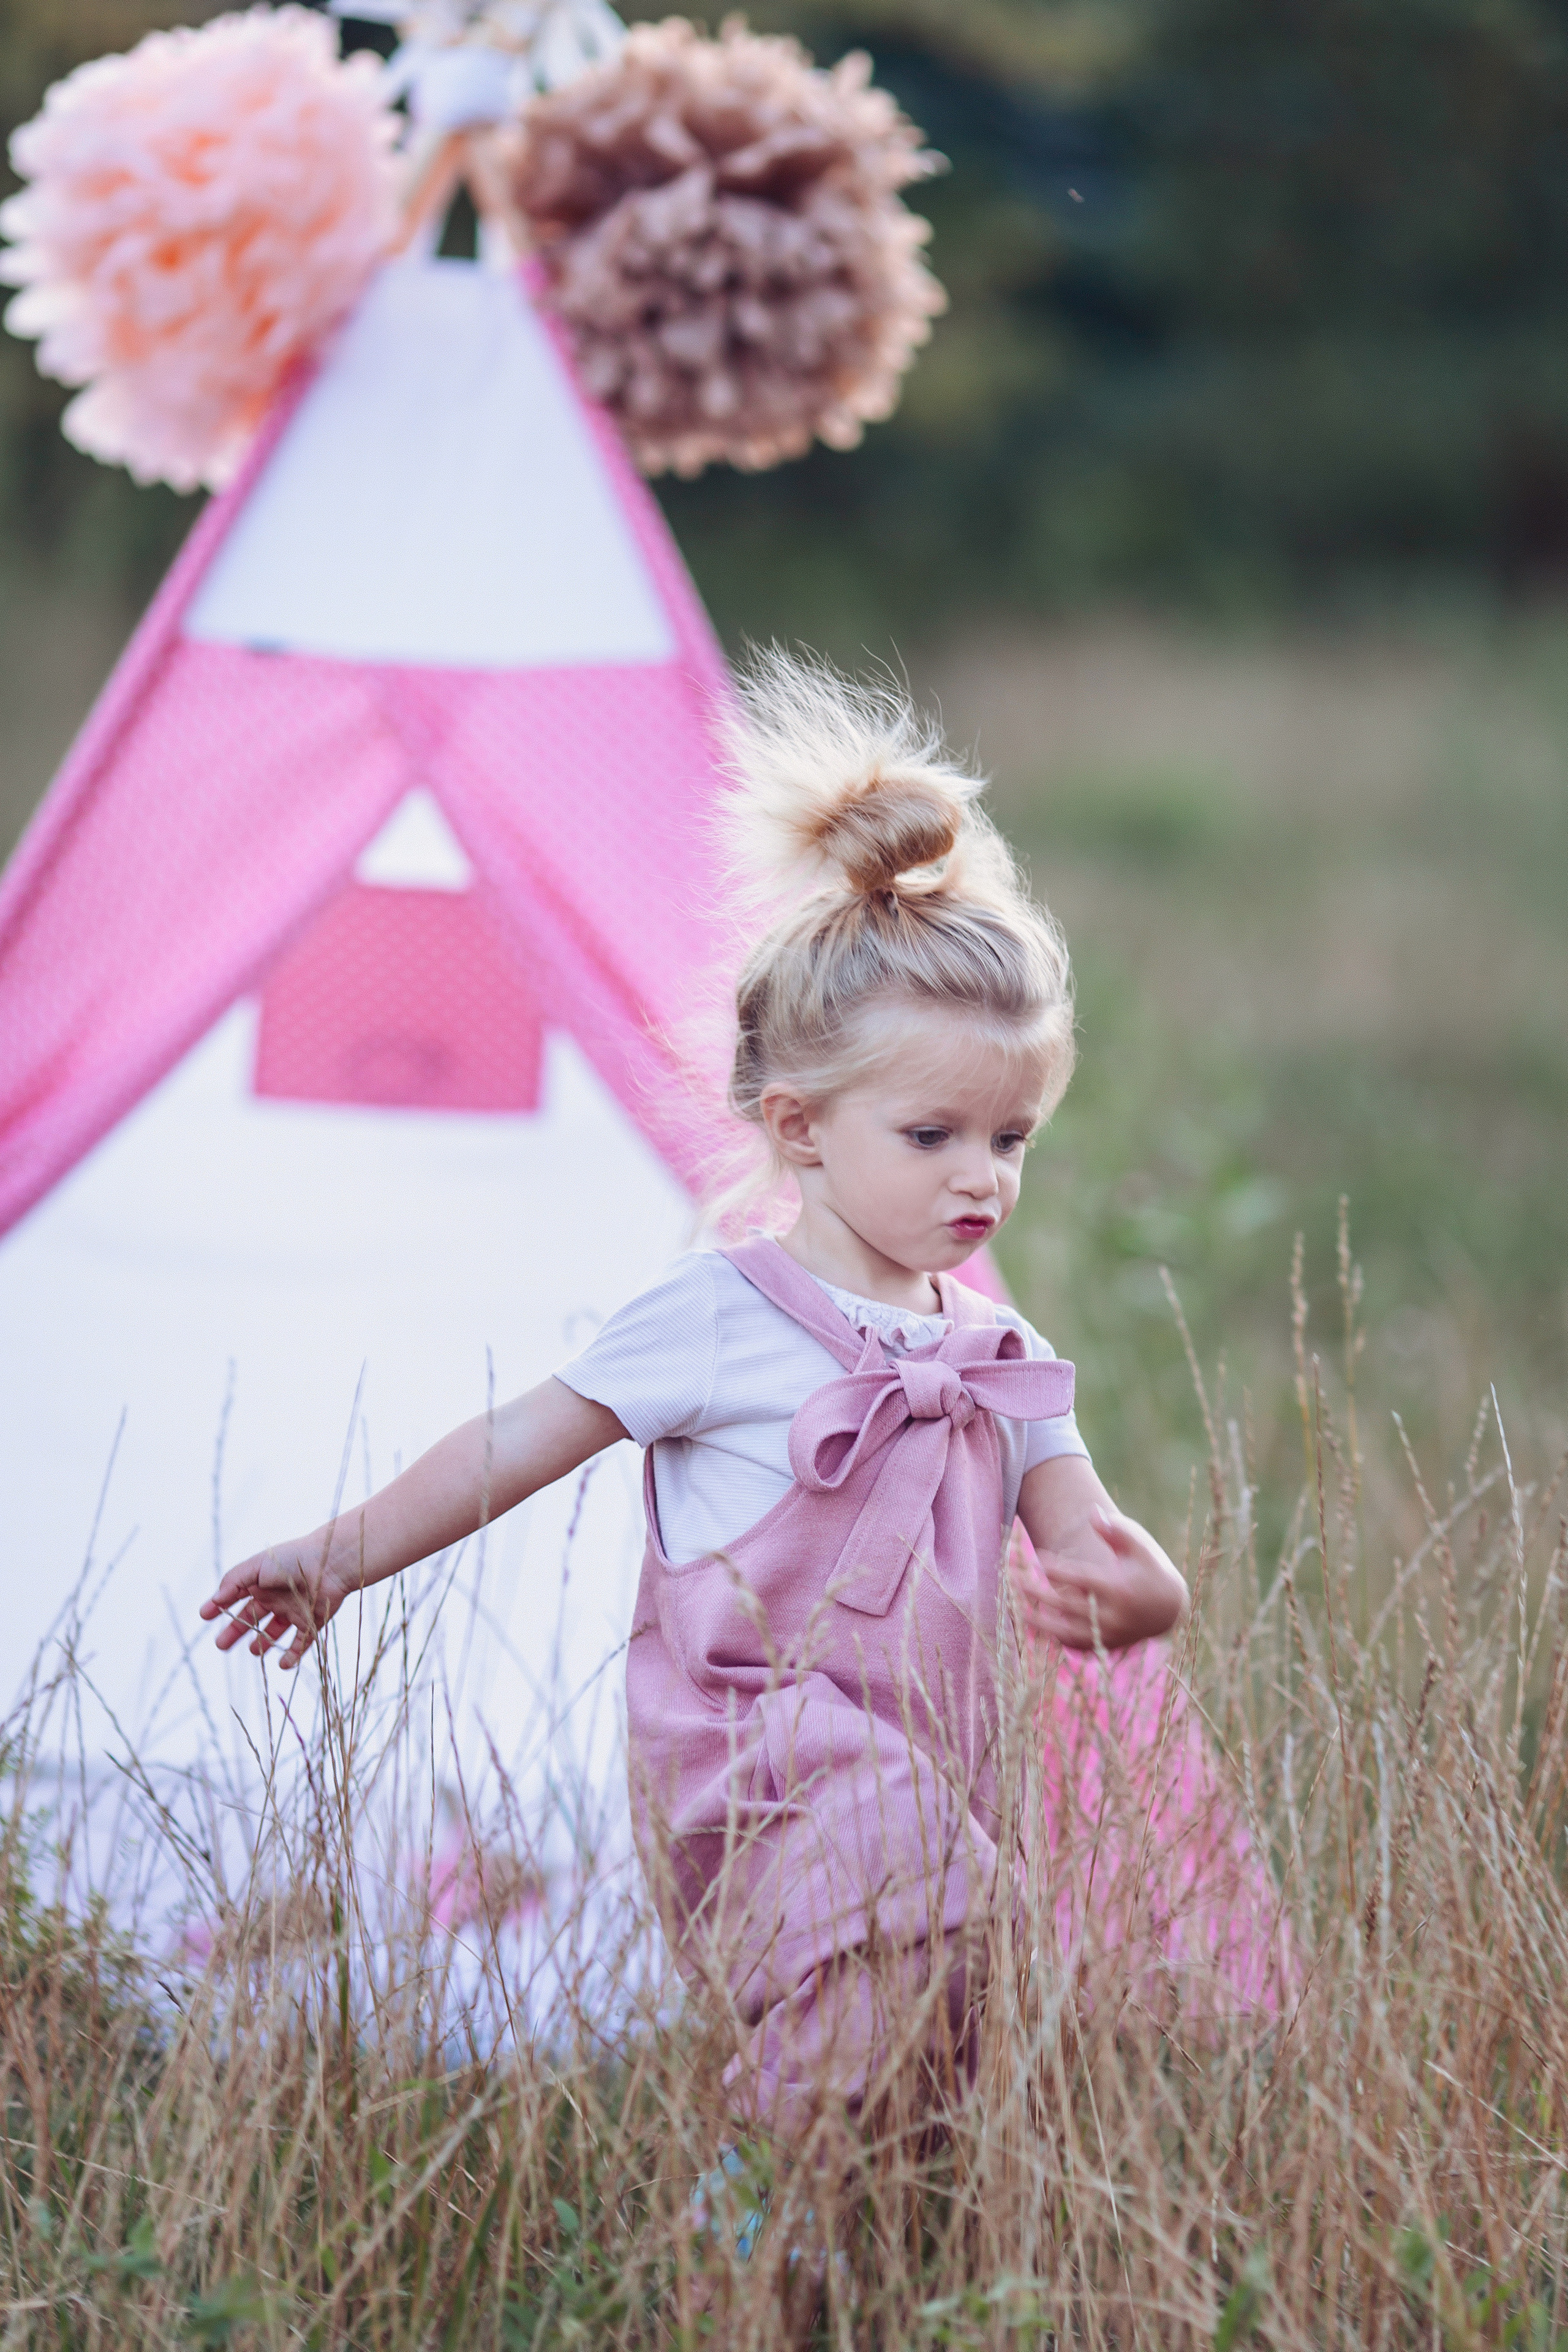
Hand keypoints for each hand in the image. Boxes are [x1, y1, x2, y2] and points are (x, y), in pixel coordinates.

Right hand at [199, 1532, 358, 1670]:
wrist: (330, 1564)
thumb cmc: (292, 1560)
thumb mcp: (256, 1566)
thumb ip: (233, 1581)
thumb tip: (215, 1599)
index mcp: (262, 1582)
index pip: (236, 1596)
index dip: (219, 1606)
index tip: (204, 1616)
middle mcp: (277, 1597)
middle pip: (251, 1618)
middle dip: (235, 1631)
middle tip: (220, 1645)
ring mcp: (294, 1610)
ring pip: (275, 1631)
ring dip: (263, 1643)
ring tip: (253, 1651)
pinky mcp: (311, 1622)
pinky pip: (300, 1643)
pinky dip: (291, 1655)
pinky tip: (281, 1664)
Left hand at [1015, 1505, 1187, 1653]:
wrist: (1170, 1608)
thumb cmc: (1150, 1568)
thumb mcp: (1140, 1545)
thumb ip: (1116, 1529)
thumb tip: (1092, 1513)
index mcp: (1119, 1588)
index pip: (1079, 1578)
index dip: (1055, 1569)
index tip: (1038, 1558)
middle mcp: (1113, 1614)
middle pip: (1067, 1606)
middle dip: (1038, 1593)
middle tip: (1015, 1580)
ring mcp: (1109, 1634)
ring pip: (1068, 1632)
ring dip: (1041, 1622)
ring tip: (1018, 1610)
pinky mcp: (1107, 1645)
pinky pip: (1076, 1645)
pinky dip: (1056, 1637)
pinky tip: (1037, 1625)